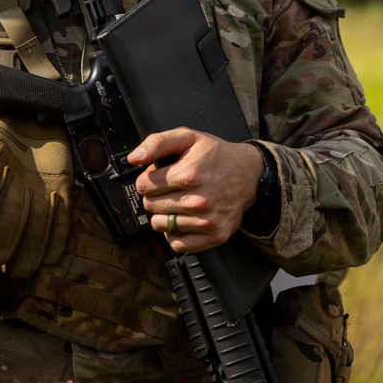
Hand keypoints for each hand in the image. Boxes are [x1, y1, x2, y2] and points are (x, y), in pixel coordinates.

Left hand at [128, 128, 263, 253]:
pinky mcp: (215, 235)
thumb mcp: (188, 137)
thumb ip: (157, 143)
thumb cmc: (216, 155)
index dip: (147, 179)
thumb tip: (133, 158)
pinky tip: (183, 219)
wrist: (249, 173)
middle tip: (170, 188)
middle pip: (150, 205)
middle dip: (154, 196)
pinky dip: (175, 234)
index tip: (158, 176)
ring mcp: (207, 220)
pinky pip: (177, 244)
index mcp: (189, 174)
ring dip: (164, 215)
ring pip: (160, 225)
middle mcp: (198, 200)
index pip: (144, 185)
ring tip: (177, 203)